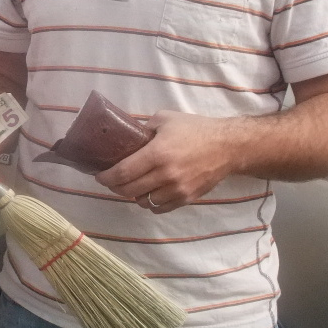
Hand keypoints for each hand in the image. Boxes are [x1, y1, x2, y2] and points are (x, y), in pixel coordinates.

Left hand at [95, 111, 238, 213]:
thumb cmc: (195, 129)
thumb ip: (144, 129)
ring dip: (133, 195)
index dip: (106, 177)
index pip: (123, 172)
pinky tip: (149, 194)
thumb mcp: (165, 120)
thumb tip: (128, 137)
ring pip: (144, 201)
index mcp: (158, 153)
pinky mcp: (187, 198)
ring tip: (132, 186)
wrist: (228, 146)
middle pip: (129, 189)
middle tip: (111, 181)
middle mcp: (165, 175)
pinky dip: (150, 203)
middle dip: (115, 187)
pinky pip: (160, 208)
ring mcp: (177, 189)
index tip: (99, 176)